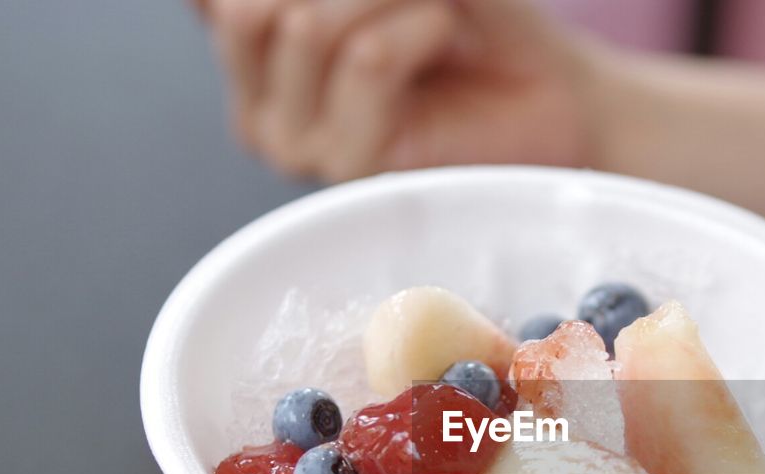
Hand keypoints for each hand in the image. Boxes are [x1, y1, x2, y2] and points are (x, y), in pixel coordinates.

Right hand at [193, 0, 602, 181]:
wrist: (551, 92)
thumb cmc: (477, 27)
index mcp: (248, 47)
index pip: (214, 0)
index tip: (390, 3)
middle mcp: (256, 102)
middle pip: (252, 6)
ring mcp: (295, 143)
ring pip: (309, 25)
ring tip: (436, 13)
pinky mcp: (351, 167)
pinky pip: (367, 60)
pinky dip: (417, 27)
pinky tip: (442, 37)